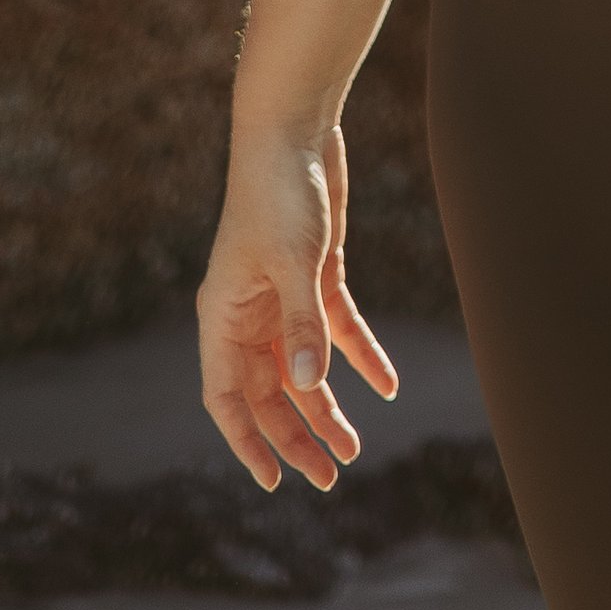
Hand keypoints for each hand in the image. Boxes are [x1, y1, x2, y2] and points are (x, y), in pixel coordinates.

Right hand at [198, 122, 399, 491]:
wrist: (295, 128)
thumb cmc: (279, 191)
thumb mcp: (293, 261)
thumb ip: (302, 323)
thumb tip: (308, 386)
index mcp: (223, 315)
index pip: (227, 396)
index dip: (246, 441)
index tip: (272, 482)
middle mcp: (249, 313)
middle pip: (270, 391)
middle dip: (297, 434)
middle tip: (330, 476)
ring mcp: (283, 294)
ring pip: (304, 366)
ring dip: (327, 405)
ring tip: (354, 446)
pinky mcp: (317, 274)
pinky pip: (337, 328)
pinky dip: (360, 355)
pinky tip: (387, 385)